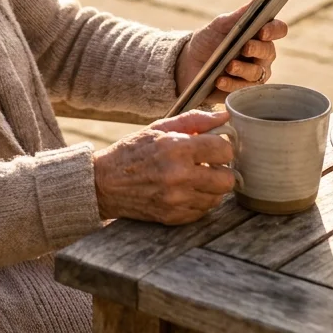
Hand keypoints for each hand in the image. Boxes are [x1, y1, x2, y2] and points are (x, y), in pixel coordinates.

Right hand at [92, 109, 236, 224]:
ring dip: (211, 187)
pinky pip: (203, 211)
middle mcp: (179, 176)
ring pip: (218, 197)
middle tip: (209, 165)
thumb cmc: (132, 151)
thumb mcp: (159, 128)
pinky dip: (199, 201)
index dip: (222, 147)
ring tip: (195, 178)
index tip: (214, 148)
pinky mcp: (173, 217)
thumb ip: (194, 120)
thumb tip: (224, 115)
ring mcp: (176, 200)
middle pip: (227, 179)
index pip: (224, 150)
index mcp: (176, 148)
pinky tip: (186, 191)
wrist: (104, 183)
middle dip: (222, 170)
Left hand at [175, 5, 288, 105]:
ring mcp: (254, 74)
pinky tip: (219, 80)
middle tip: (245, 47)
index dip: (274, 30)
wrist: (188, 63)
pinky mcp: (242, 90)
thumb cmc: (208, 40)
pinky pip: (242, 89)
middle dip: (257, 49)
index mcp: (260, 35)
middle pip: (269, 52)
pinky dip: (230, 84)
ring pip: (257, 73)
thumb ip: (239, 15)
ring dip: (243, 69)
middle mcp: (262, 55)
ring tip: (229, 65)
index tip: (262, 30)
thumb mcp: (220, 25)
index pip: (278, 30)